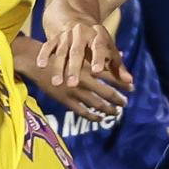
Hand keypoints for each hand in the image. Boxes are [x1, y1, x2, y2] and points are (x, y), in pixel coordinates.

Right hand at [14, 37, 129, 123]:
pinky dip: (93, 116)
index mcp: (88, 65)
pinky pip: (83, 112)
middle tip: (126, 103)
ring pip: (96, 104)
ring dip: (108, 109)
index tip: (132, 88)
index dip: (123, 82)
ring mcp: (74, 91)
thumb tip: (123, 54)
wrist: (36, 61)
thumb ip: (103, 54)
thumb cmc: (61, 52)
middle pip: (106, 92)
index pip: (111, 75)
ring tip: (116, 112)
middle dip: (118, 99)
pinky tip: (100, 118)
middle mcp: (83, 79)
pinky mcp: (65, 100)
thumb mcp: (81, 50)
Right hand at [37, 19, 133, 92]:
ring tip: (56, 83)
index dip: (97, 59)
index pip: (98, 48)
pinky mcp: (54, 38)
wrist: (75, 18)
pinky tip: (41, 66)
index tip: (96, 72)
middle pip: (77, 53)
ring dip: (58, 67)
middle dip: (74, 68)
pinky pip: (47, 46)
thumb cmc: (96, 40)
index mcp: (97, 35)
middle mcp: (81, 34)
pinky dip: (44, 55)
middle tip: (73, 84)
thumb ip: (118, 66)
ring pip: (61, 52)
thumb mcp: (108, 49)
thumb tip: (131, 82)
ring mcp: (66, 36)